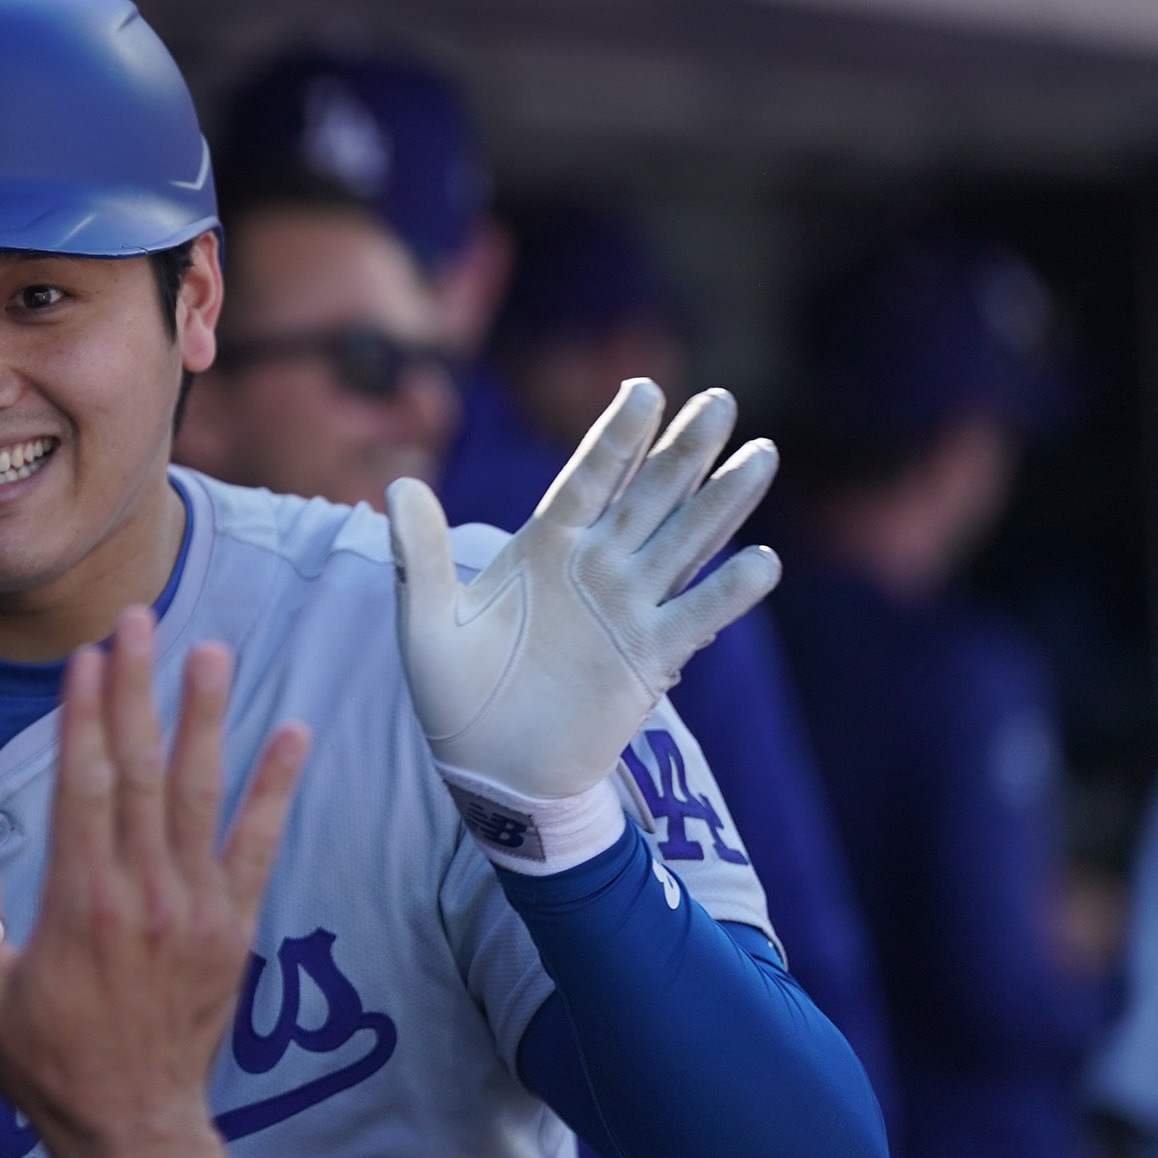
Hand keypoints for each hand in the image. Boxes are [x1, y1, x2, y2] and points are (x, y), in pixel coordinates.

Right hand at [0, 608, 309, 1157]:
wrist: (131, 1126)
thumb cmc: (45, 1063)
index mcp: (78, 903)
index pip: (83, 785)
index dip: (85, 715)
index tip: (85, 657)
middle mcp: (143, 893)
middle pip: (142, 771)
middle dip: (139, 689)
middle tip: (138, 621)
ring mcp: (196, 907)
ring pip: (200, 794)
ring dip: (206, 718)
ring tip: (210, 652)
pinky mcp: (233, 927)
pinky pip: (258, 846)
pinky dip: (275, 789)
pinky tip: (293, 736)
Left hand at [388, 380, 779, 871]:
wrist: (490, 767)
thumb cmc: (452, 692)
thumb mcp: (426, 620)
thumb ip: (420, 554)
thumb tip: (396, 486)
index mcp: (544, 547)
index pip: (588, 479)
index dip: (617, 437)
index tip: (645, 390)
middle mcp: (596, 567)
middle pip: (649, 497)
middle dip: (684, 451)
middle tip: (722, 401)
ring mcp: (628, 609)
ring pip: (685, 543)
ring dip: (722, 502)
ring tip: (760, 455)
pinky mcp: (650, 657)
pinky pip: (696, 617)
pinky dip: (728, 592)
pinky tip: (761, 562)